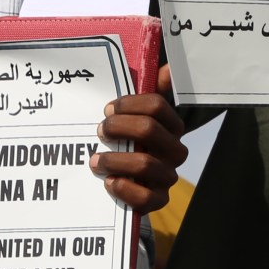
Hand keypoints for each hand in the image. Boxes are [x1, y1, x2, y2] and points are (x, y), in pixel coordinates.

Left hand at [93, 64, 187, 211]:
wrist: (132, 180)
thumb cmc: (132, 141)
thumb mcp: (138, 115)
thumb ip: (152, 89)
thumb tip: (166, 68)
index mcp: (172, 126)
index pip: (156, 106)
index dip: (128, 104)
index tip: (107, 109)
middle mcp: (174, 150)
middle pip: (149, 129)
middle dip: (118, 127)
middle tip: (99, 130)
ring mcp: (167, 176)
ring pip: (145, 164)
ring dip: (114, 160)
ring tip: (94, 160)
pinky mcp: (158, 200)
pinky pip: (147, 198)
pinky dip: (125, 189)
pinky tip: (109, 182)